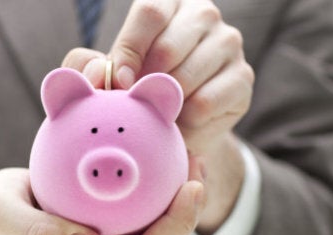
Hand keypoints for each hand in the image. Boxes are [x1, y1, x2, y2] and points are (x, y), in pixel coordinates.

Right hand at [0, 168, 203, 234]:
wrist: (2, 230)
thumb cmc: (0, 217)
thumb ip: (34, 232)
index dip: (173, 228)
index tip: (191, 183)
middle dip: (185, 217)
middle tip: (195, 166)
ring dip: (177, 216)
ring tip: (188, 168)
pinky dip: (161, 218)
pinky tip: (168, 183)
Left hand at [63, 0, 252, 234]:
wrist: (178, 124)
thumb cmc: (137, 89)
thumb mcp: (107, 75)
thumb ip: (90, 68)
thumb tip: (97, 74)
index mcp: (168, 4)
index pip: (150, 13)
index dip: (129, 49)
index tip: (119, 83)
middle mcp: (203, 16)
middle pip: (168, 48)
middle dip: (145, 85)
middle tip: (138, 105)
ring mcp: (228, 44)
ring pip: (186, 79)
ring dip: (165, 107)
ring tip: (159, 114)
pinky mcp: (243, 79)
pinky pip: (204, 105)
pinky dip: (185, 123)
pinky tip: (180, 124)